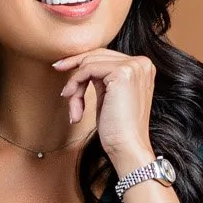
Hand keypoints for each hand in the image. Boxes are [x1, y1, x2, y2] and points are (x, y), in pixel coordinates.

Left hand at [51, 47, 155, 170]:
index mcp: (141, 67)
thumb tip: (79, 63)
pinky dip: (75, 84)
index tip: (62, 67)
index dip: (81, 62)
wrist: (128, 147)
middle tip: (61, 84)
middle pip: (97, 55)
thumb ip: (102, 77)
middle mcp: (141, 63)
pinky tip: (72, 100)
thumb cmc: (117, 129)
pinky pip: (87, 69)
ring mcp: (134, 66)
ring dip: (75, 85)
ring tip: (73, 107)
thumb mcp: (109, 95)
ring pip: (89, 63)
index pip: (105, 56)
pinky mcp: (123, 73)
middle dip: (74, 70)